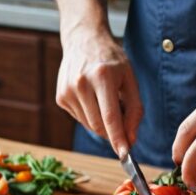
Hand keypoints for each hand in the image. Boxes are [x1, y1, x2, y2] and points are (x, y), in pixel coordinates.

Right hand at [57, 25, 142, 156]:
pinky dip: (90, 116)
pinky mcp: (60, 97)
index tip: (125, 155)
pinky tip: (92, 99)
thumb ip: (134, 109)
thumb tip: (131, 138)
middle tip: (123, 121)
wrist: (83, 39)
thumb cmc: (111, 60)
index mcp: (101, 76)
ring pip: (89, 125)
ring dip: (102, 124)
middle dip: (113, 132)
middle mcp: (81, 83)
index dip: (118, 138)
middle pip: (98, 125)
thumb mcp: (130, 78)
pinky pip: (80, 118)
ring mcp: (67, 90)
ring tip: (107, 102)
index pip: (110, 117)